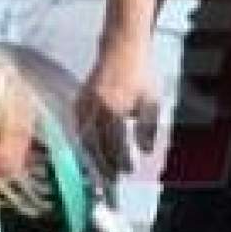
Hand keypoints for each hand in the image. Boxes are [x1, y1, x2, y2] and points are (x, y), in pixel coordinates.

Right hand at [76, 49, 160, 175]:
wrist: (121, 50)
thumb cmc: (140, 76)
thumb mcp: (151, 101)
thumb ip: (148, 128)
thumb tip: (144, 152)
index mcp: (114, 109)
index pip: (115, 144)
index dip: (121, 160)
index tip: (128, 172)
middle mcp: (96, 109)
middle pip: (97, 146)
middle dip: (105, 165)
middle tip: (113, 180)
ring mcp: (84, 106)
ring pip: (85, 139)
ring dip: (94, 157)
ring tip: (104, 171)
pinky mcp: (78, 102)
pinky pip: (79, 129)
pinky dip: (86, 143)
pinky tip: (93, 152)